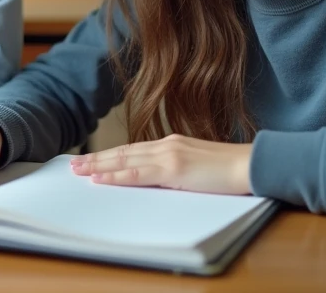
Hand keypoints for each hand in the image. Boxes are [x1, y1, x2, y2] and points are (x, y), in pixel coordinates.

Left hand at [70, 135, 252, 194]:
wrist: (251, 165)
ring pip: (125, 160)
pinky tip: (101, 178)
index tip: (93, 160)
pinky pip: (138, 173)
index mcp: (172, 144)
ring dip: (99, 166)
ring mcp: (169, 155)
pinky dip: (116, 176)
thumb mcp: (197, 167)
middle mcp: (166, 145)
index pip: (134, 150)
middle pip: (123, 152)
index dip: (111, 155)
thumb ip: (177, 170)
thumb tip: (160, 181)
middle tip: (74, 164)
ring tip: (79, 171)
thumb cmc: (230, 170)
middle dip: (97, 159)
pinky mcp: (174, 169)